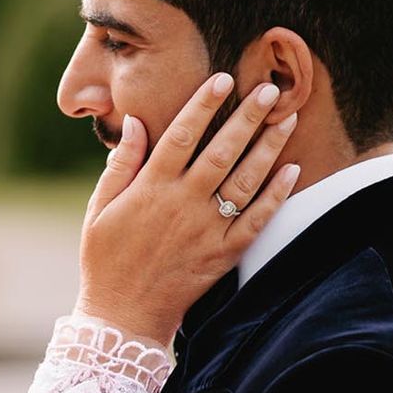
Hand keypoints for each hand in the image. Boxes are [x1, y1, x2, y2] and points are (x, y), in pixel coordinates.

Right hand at [76, 74, 300, 341]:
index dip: (203, 104)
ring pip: (245, 180)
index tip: (223, 79)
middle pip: (221, 151)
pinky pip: (256, 220)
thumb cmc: (104, 259)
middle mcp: (182, 204)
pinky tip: (292, 169)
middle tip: (270, 89)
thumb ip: (120, 165)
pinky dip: (276, 195)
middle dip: (247, 117)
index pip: (181, 135)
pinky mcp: (223, 254)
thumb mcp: (100, 209)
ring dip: (269, 147)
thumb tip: (137, 122)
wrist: (123, 314)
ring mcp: (206, 229)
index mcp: (150, 188)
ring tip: (287, 118)